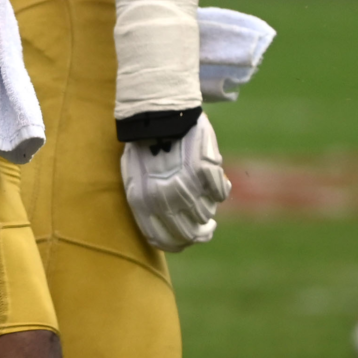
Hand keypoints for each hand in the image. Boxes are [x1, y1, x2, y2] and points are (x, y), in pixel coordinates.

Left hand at [121, 113, 228, 251]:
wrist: (157, 113)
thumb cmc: (145, 146)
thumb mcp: (136, 178)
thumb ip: (149, 206)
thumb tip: (166, 235)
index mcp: (140, 202)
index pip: (163, 240)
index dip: (179, 244)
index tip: (189, 239)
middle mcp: (163, 198)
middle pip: (190, 234)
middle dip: (201, 232)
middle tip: (207, 226)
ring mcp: (185, 186)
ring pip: (207, 213)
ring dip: (207, 203)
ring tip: (200, 187)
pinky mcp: (205, 172)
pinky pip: (221, 193)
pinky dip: (220, 186)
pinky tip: (212, 174)